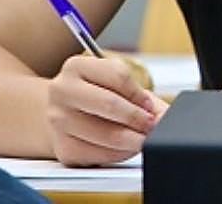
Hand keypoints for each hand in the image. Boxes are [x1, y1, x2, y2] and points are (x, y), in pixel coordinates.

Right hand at [47, 54, 169, 165]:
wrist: (61, 113)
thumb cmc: (94, 95)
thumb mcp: (113, 84)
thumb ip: (139, 95)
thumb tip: (164, 116)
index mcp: (76, 66)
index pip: (117, 75)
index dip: (139, 94)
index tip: (149, 105)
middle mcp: (62, 90)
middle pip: (109, 104)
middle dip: (138, 118)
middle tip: (151, 125)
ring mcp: (58, 120)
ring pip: (106, 134)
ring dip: (132, 140)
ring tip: (142, 138)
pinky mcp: (62, 148)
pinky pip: (99, 155)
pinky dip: (119, 154)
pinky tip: (125, 148)